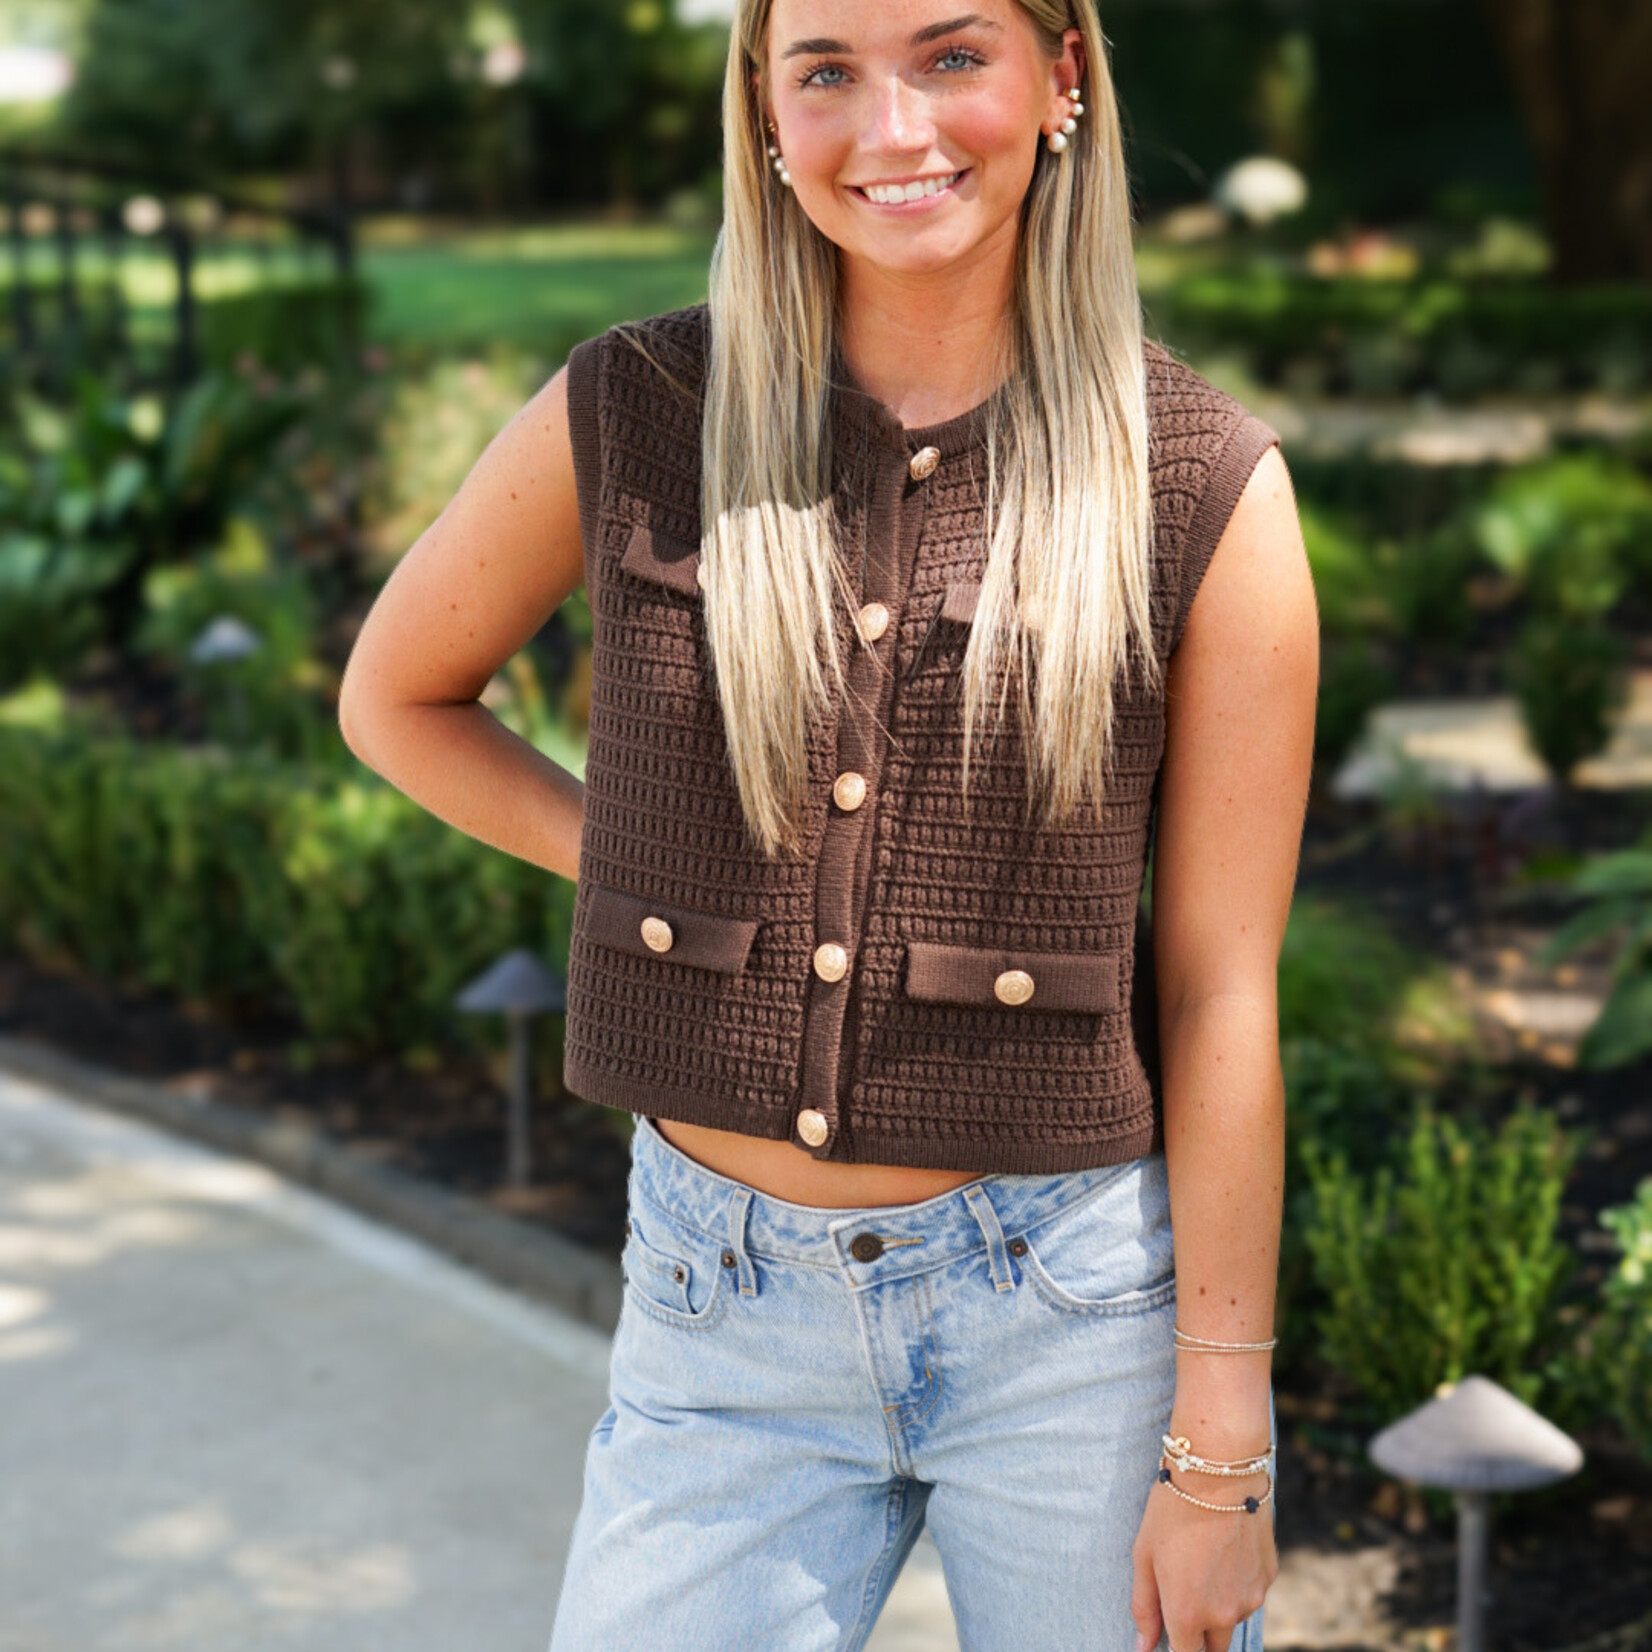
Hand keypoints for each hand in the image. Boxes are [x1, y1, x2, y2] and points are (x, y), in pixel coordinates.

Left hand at [1130, 1466, 1278, 1651]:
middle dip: (1199, 1632)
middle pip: (1213, 1647)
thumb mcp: (1143, 1555)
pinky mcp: (1269, 1577)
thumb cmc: (1172, 1509)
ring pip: (1233, 1617)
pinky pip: (1250, 1591)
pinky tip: (1224, 1547)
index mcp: (1188, 1614)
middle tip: (1184, 1590)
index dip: (1178, 1647)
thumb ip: (1144, 1607)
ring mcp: (1251, 1597)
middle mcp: (1224, 1615)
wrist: (1219, 1471)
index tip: (1172, 1630)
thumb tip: (1143, 1647)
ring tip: (1203, 1557)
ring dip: (1219, 1604)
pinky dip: (1237, 1581)